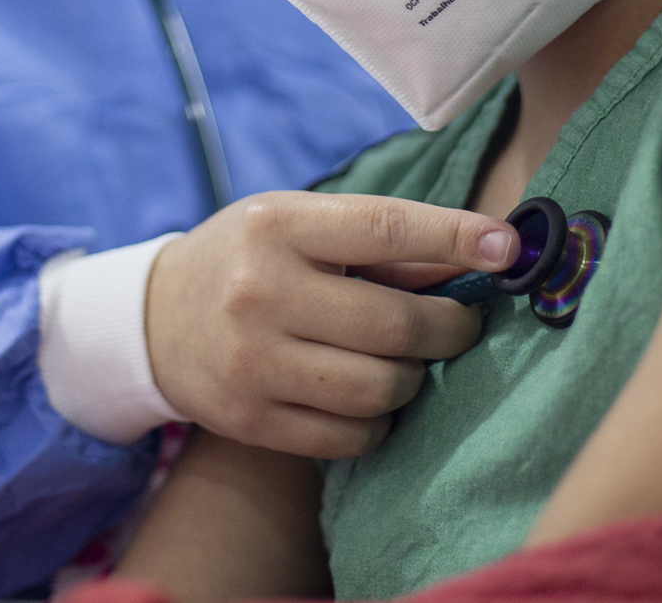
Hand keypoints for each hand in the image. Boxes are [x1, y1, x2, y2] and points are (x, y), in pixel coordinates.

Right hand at [146, 191, 518, 457]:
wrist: (155, 320)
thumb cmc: (249, 260)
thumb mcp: (299, 225)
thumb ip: (382, 243)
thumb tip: (482, 259)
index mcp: (277, 226)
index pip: (386, 228)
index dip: (455, 239)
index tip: (506, 248)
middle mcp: (259, 291)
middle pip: (395, 324)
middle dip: (448, 329)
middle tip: (459, 326)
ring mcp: (251, 361)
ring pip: (380, 387)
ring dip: (412, 379)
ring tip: (403, 362)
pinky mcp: (249, 420)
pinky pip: (352, 436)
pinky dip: (378, 420)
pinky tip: (367, 396)